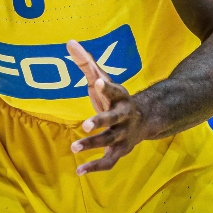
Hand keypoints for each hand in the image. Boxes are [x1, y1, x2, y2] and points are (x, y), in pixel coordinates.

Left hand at [66, 40, 152, 174]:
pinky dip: (94, 167)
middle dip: (99, 122)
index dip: (105, 87)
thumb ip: (86, 63)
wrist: (143, 120)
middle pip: (113, 120)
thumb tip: (69, 42)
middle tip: (84, 125)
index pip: (113, 90)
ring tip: (74, 147)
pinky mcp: (120, 150)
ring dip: (93, 145)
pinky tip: (79, 170)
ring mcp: (123, 135)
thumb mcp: (102, 79)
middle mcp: (124, 116)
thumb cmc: (115, 98)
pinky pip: (109, 161)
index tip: (96, 82)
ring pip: (109, 141)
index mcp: (120, 96)